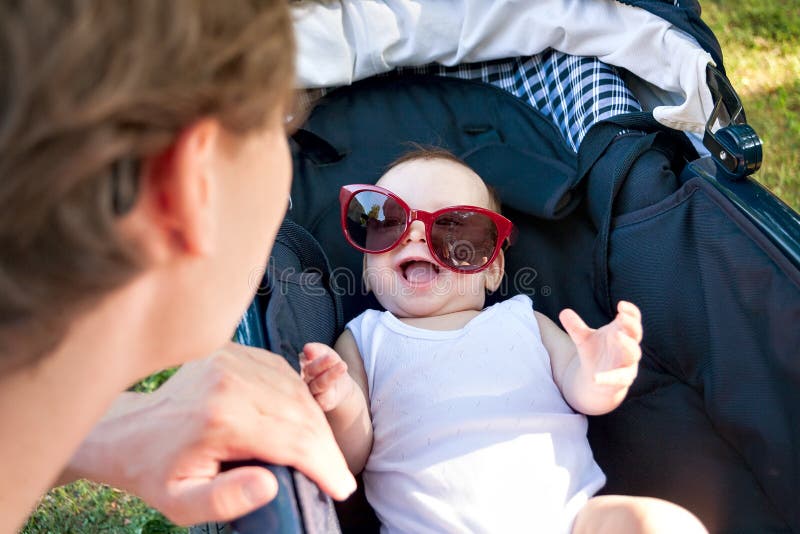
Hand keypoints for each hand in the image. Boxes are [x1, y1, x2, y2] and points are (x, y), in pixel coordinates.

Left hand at [65, 342, 355, 525]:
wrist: (128, 431)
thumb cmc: (156, 471)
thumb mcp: (182, 504)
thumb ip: (226, 501)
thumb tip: (270, 484)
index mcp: (220, 416)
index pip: (294, 439)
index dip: (325, 466)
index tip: (341, 488)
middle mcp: (230, 379)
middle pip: (302, 412)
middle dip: (326, 448)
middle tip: (336, 476)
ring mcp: (233, 360)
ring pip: (297, 391)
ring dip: (317, 424)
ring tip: (322, 454)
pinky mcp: (235, 352)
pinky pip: (283, 374)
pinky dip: (300, 400)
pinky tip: (302, 423)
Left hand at [559, 301, 642, 387]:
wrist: (596, 380)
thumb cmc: (595, 353)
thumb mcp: (583, 339)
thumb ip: (575, 327)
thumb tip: (563, 312)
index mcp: (621, 333)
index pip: (632, 319)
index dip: (630, 312)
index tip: (621, 305)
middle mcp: (628, 347)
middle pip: (635, 334)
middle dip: (631, 325)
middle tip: (621, 317)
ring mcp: (627, 363)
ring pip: (633, 354)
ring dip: (628, 345)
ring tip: (617, 335)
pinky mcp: (622, 380)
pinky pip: (619, 379)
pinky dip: (608, 378)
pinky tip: (595, 378)